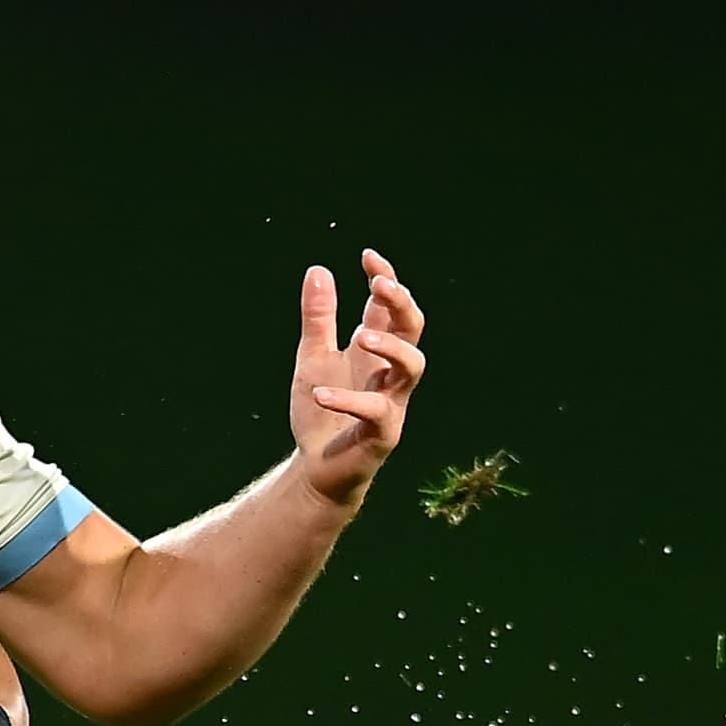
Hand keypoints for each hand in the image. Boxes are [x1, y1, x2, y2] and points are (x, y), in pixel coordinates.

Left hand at [289, 248, 427, 505]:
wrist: (316, 468)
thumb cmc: (320, 413)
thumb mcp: (312, 357)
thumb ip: (318, 319)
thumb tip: (318, 270)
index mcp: (375, 351)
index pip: (390, 308)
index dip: (386, 279)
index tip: (368, 257)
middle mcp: (390, 372)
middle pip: (413, 329)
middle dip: (401, 303)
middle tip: (378, 284)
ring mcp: (392, 401)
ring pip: (412, 366)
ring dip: (391, 347)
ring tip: (359, 336)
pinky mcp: (383, 434)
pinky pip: (376, 412)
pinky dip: (349, 400)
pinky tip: (320, 394)